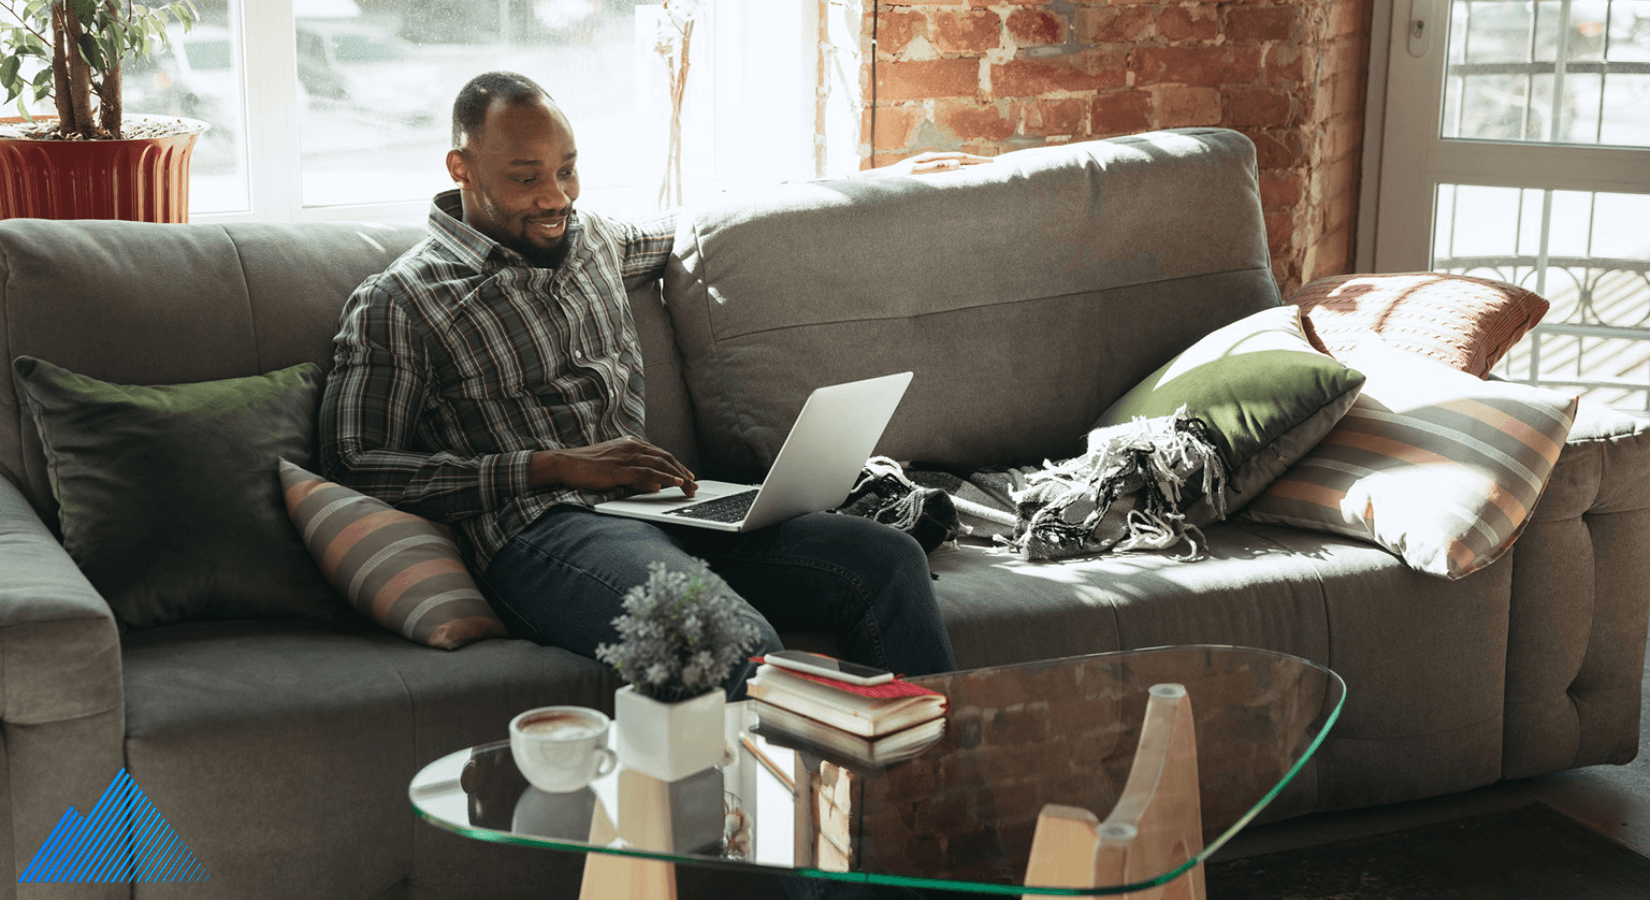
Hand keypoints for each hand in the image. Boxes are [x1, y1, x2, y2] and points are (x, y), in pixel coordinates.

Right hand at [530, 438, 696, 495]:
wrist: (565, 463)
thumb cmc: (587, 466)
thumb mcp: (615, 467)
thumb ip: (635, 473)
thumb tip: (655, 484)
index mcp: (630, 444)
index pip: (660, 454)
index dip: (676, 465)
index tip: (687, 475)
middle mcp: (631, 447)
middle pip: (664, 458)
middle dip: (682, 471)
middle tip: (694, 484)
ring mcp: (625, 457)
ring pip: (659, 464)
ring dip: (677, 476)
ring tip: (688, 486)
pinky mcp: (619, 469)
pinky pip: (646, 473)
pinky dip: (662, 478)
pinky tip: (672, 483)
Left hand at [863, 150, 993, 176]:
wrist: (881, 179)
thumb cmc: (897, 179)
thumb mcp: (916, 174)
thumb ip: (936, 168)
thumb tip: (957, 164)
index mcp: (932, 158)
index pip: (960, 157)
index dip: (977, 161)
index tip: (992, 164)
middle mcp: (931, 158)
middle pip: (959, 157)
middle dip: (977, 161)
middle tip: (995, 165)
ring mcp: (928, 163)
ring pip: (953, 162)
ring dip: (968, 164)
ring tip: (982, 168)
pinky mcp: (924, 169)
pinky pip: (946, 168)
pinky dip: (957, 169)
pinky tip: (960, 174)